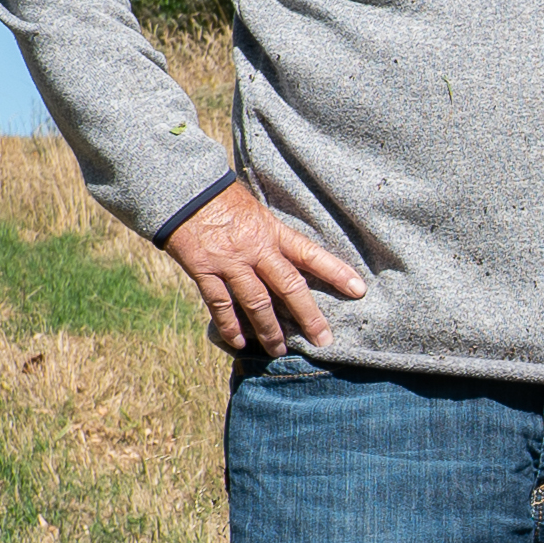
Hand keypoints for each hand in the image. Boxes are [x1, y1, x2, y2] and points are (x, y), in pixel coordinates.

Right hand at [161, 180, 367, 353]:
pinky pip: (220, 304)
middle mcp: (255, 249)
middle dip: (308, 316)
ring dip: (269, 330)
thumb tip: (297, 262)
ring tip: (279, 350)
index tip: (358, 290)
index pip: (311, 254)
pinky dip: (230, 326)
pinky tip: (240, 343)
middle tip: (324, 341)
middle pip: (289, 287)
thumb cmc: (225, 200)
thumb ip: (275, 239)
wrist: (185, 192)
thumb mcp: (258, 213)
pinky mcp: (204, 271)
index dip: (336, 272)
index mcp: (273, 232)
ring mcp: (230, 262)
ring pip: (256, 302)